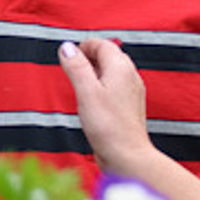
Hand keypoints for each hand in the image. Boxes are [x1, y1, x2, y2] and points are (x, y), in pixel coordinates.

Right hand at [58, 36, 155, 176]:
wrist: (127, 156)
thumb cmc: (108, 127)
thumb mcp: (86, 92)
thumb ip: (76, 67)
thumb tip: (67, 47)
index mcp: (120, 68)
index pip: (101, 44)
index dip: (82, 46)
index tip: (68, 57)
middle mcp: (130, 76)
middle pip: (109, 54)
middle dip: (89, 57)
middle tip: (72, 69)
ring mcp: (133, 91)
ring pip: (113, 70)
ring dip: (95, 71)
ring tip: (80, 85)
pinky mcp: (130, 105)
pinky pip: (116, 85)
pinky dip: (102, 85)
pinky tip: (93, 100)